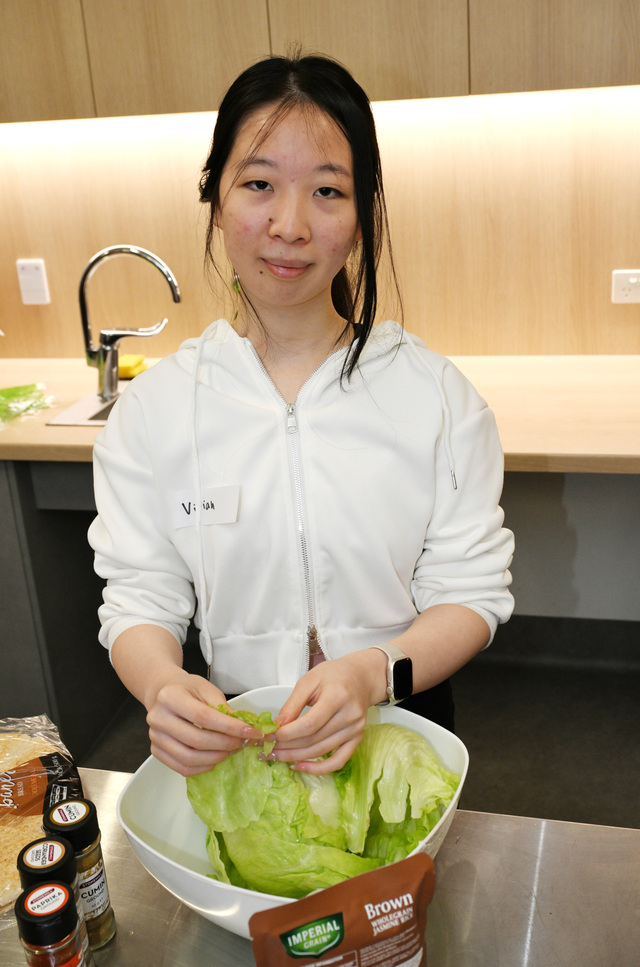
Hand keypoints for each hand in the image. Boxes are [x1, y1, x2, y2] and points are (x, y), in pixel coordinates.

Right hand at [146, 670, 264, 775]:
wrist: (163, 693)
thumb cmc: (187, 689)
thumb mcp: (206, 688)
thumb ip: (222, 707)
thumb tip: (242, 727)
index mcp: (170, 697)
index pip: (203, 717)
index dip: (229, 727)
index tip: (250, 732)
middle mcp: (158, 718)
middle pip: (196, 739)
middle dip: (225, 744)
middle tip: (242, 743)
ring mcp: (155, 737)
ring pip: (189, 758)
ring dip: (215, 758)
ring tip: (230, 751)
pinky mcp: (156, 751)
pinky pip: (181, 767)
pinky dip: (202, 767)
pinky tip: (215, 759)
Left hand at [272, 649, 387, 774]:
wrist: (360, 677)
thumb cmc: (333, 675)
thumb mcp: (309, 681)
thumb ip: (293, 704)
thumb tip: (276, 726)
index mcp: (337, 697)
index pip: (310, 724)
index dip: (288, 734)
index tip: (269, 736)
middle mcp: (350, 716)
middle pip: (314, 739)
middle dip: (287, 746)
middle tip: (267, 748)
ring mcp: (355, 730)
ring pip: (321, 751)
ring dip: (296, 757)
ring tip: (276, 756)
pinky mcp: (357, 739)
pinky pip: (337, 761)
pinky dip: (318, 769)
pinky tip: (299, 766)